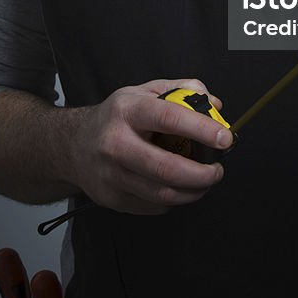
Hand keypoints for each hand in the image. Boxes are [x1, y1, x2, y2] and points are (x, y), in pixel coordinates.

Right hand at [67, 77, 231, 214]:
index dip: (202, 129)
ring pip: (162, 193)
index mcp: (127, 111)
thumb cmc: (116, 117)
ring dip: (192, 192)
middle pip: (167, 167)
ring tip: (204, 182)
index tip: (225, 138)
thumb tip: (214, 104)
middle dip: (202, 174)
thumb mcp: (144, 92)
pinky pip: (152, 206)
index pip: (170, 118)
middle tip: (218, 170)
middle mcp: (116, 143)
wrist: (72, 145)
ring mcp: (111, 175)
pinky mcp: (111, 198)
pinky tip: (178, 189)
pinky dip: (173, 201)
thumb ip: (181, 91)